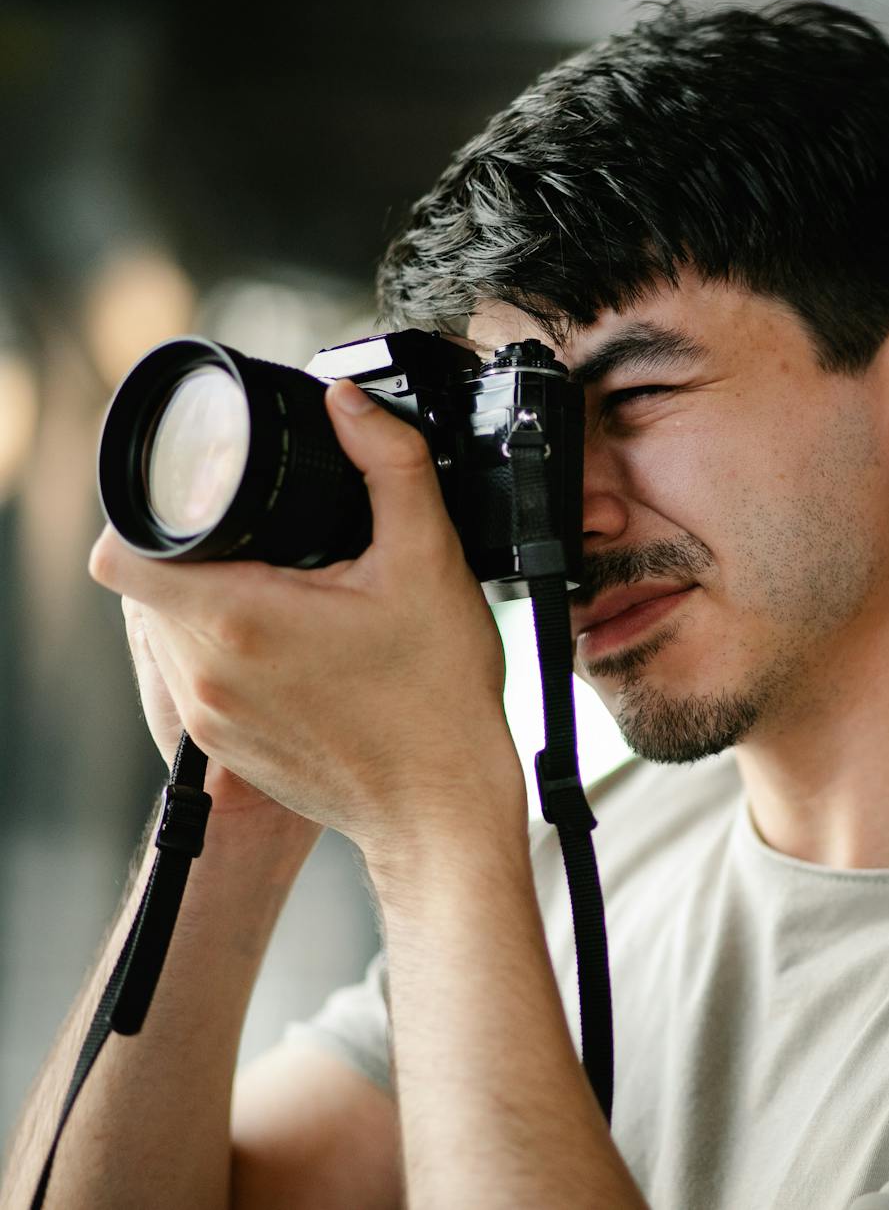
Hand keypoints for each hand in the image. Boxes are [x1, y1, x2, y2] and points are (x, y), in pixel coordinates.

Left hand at [90, 380, 524, 861]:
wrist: (443, 808)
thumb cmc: (439, 700)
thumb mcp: (430, 560)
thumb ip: (390, 466)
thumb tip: (350, 404)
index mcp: (240, 619)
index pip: (120, 552)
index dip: (148, 513)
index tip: (206, 503)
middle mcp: (206, 674)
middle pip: (148, 586)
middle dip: (195, 553)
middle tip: (270, 545)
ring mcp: (209, 718)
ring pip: (169, 632)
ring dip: (210, 602)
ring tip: (289, 595)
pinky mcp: (224, 747)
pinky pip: (196, 678)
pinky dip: (230, 651)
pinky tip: (298, 649)